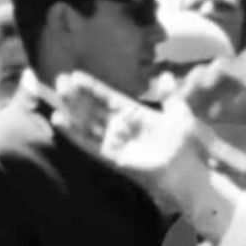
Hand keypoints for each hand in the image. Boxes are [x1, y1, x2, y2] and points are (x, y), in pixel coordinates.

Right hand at [53, 71, 211, 213]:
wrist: (189, 171)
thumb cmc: (186, 145)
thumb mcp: (179, 114)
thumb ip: (169, 95)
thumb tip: (164, 74)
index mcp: (135, 114)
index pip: (108, 97)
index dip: (92, 88)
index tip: (74, 76)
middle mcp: (121, 127)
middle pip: (93, 109)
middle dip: (76, 96)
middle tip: (59, 81)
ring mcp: (116, 142)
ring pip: (88, 124)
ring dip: (72, 111)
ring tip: (57, 98)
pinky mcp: (113, 157)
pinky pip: (90, 144)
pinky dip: (74, 134)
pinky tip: (60, 121)